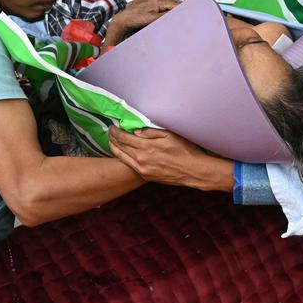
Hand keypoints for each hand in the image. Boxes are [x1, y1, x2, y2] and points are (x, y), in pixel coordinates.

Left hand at [103, 0, 178, 46]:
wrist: (122, 19)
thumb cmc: (136, 20)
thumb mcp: (153, 20)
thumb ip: (166, 16)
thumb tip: (177, 15)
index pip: (174, 4)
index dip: (182, 9)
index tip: (189, 13)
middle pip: (170, 2)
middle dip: (176, 9)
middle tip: (184, 16)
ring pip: (165, 2)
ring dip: (169, 8)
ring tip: (175, 15)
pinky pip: (158, 2)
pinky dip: (163, 6)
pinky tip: (164, 12)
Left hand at [108, 126, 233, 191]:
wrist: (193, 171)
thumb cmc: (185, 150)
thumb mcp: (170, 135)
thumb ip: (151, 132)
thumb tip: (136, 131)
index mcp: (146, 147)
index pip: (124, 138)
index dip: (116, 131)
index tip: (112, 126)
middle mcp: (141, 159)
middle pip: (120, 147)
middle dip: (112, 139)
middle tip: (109, 132)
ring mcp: (142, 169)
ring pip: (122, 158)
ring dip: (114, 149)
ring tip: (111, 142)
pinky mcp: (146, 176)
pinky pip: (129, 165)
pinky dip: (122, 158)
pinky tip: (122, 154)